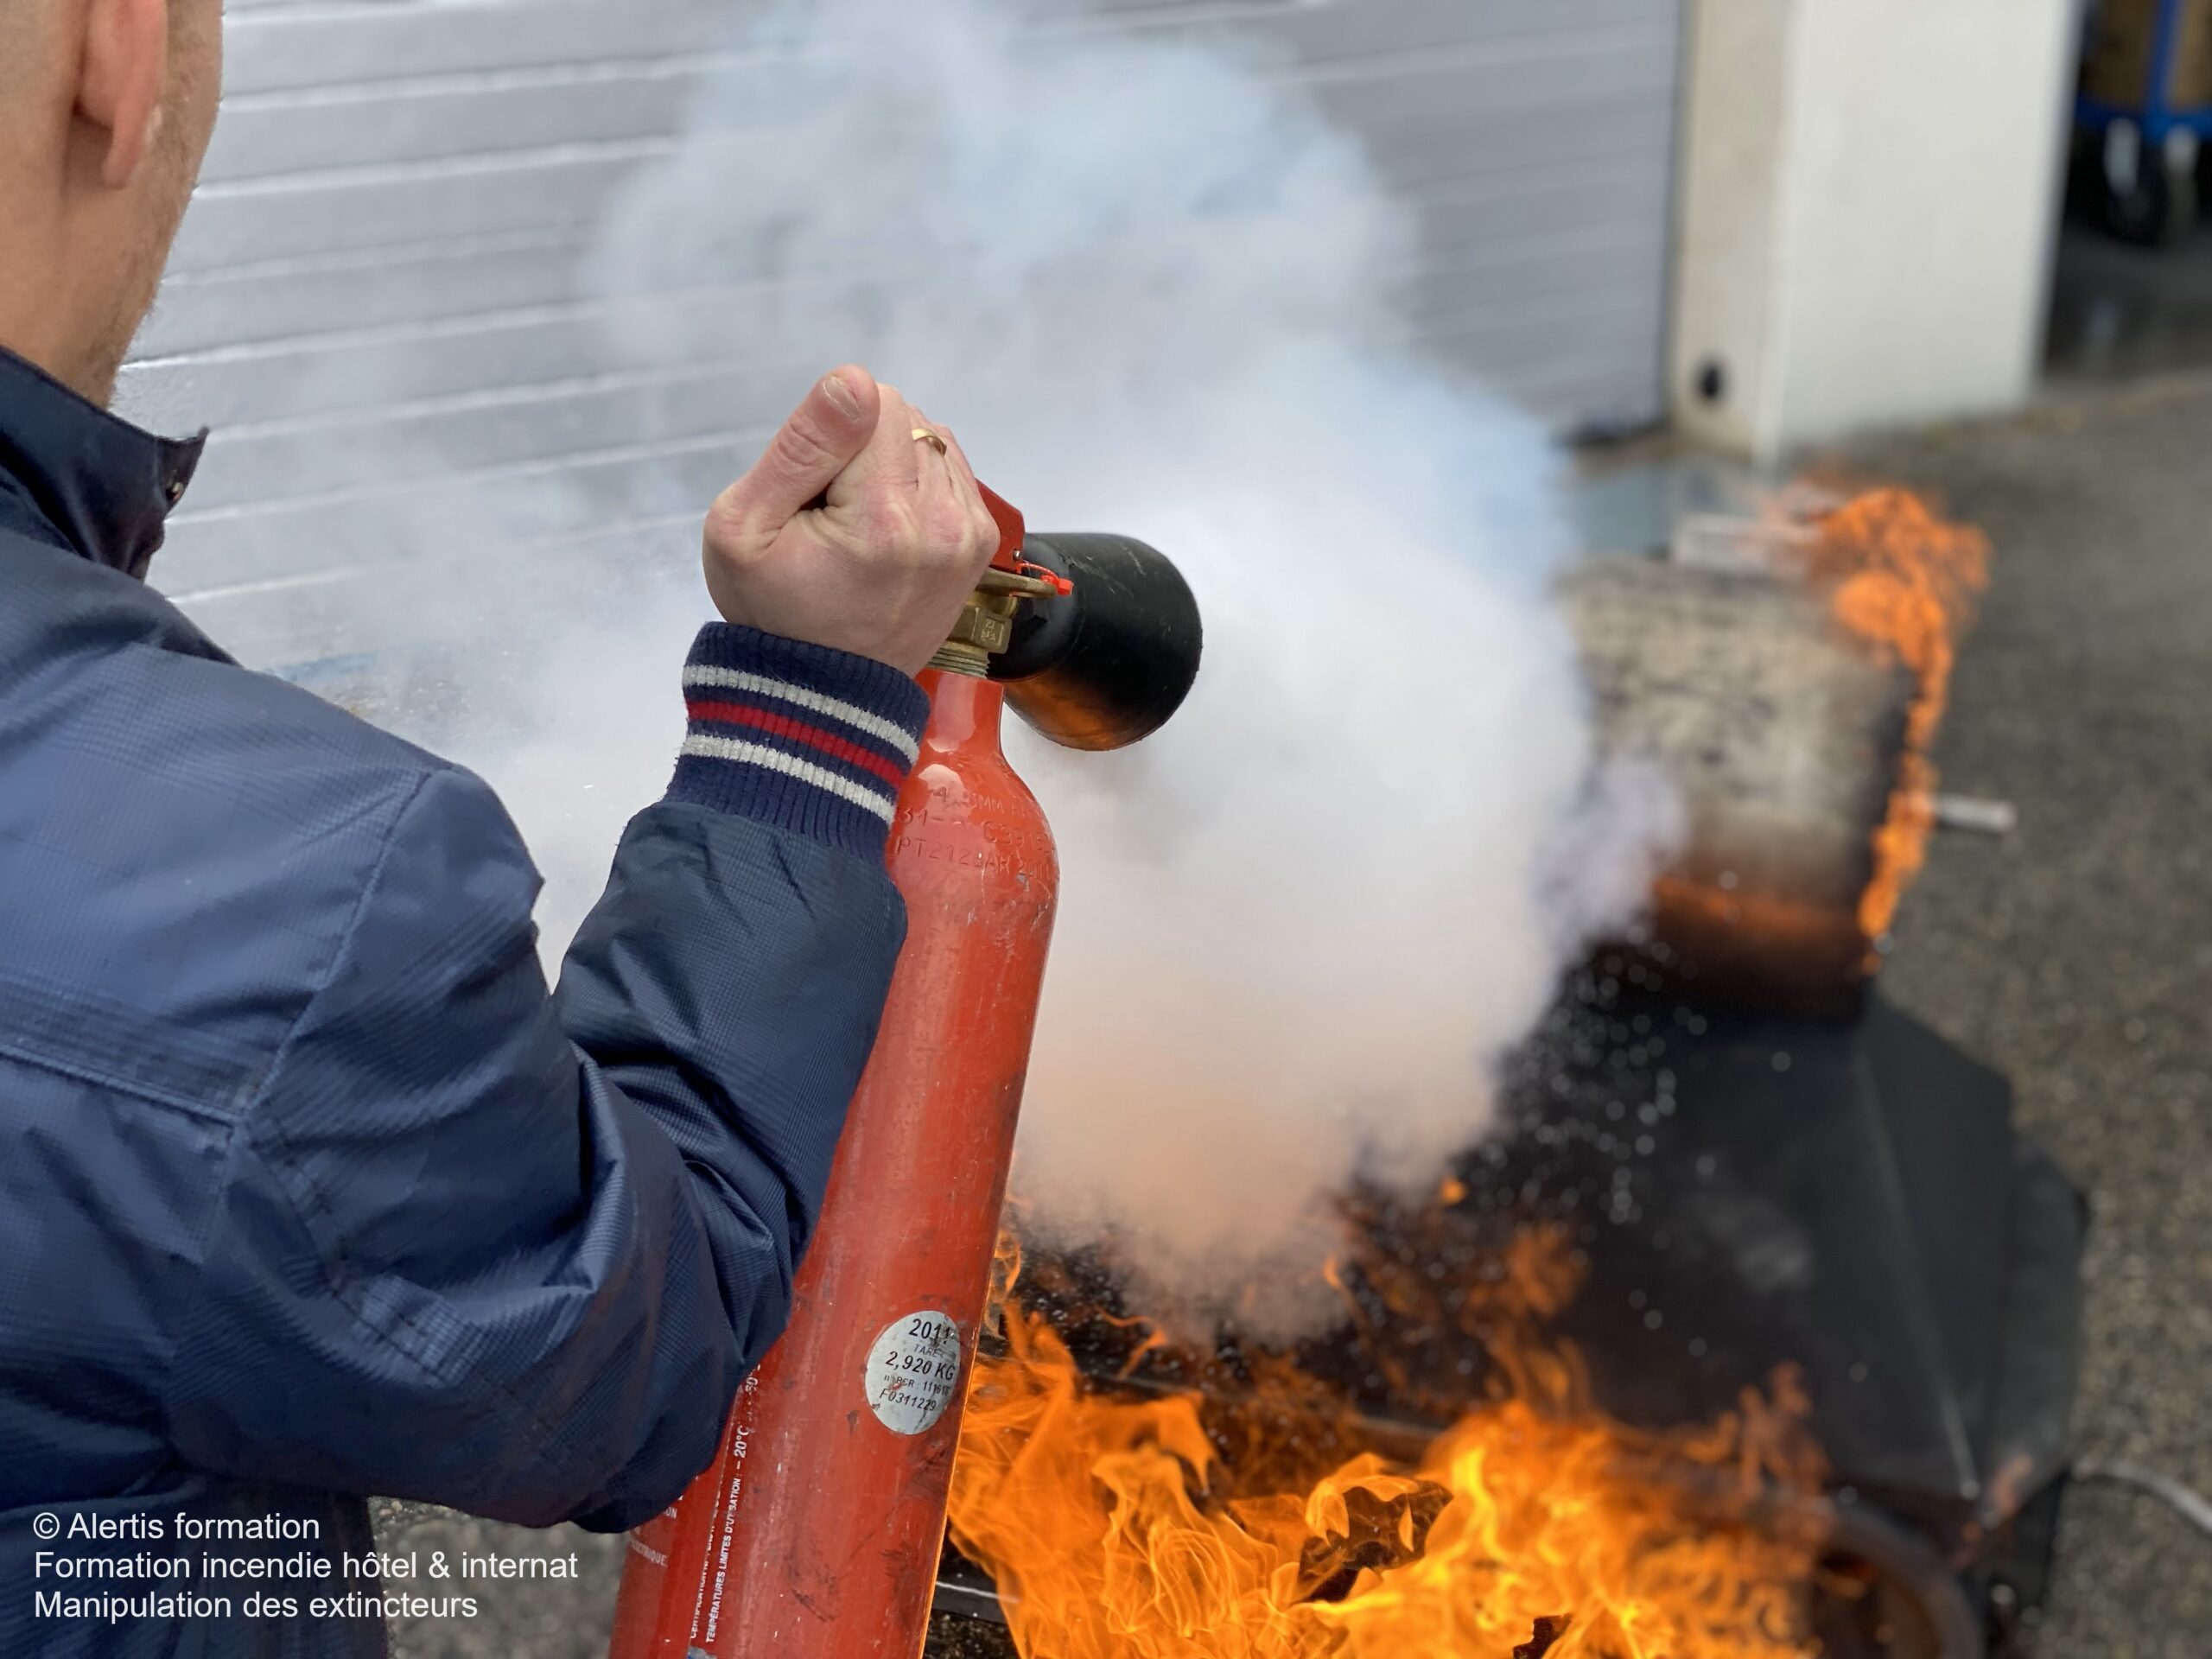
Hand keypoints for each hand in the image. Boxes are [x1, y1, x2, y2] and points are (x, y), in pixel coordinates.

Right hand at [703, 366, 1000, 676]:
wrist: (823, 687)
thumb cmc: (772, 613)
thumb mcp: (743, 527)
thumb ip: (800, 444)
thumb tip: (854, 380)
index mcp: (886, 518)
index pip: (873, 401)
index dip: (828, 438)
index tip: (812, 497)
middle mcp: (944, 522)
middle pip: (904, 416)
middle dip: (859, 450)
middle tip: (830, 517)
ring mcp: (970, 533)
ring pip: (927, 438)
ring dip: (888, 467)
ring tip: (857, 529)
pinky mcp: (980, 539)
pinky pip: (947, 467)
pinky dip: (913, 486)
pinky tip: (884, 531)